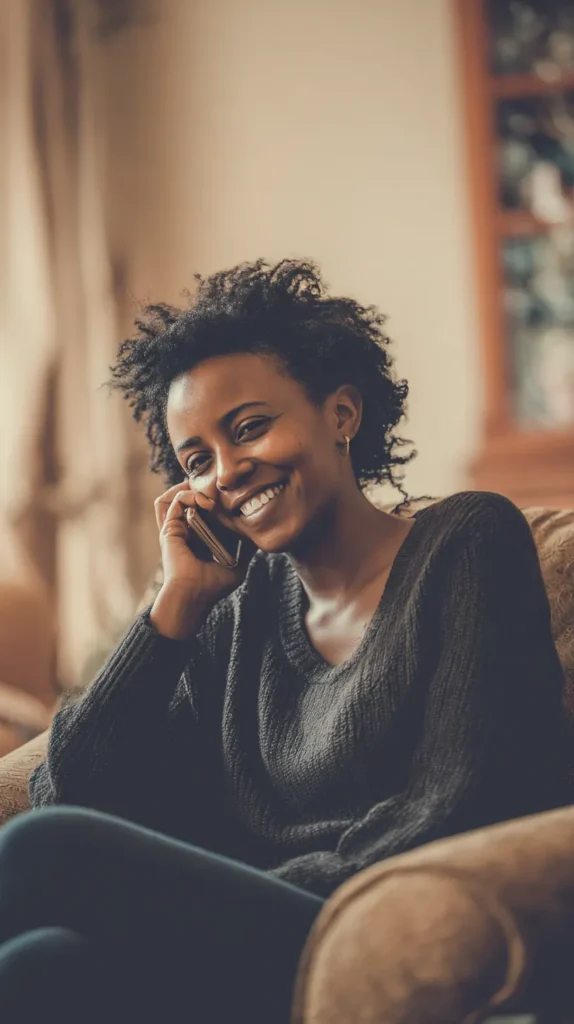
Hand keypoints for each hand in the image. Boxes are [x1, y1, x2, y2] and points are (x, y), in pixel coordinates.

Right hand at [150, 481, 251, 637]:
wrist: (195, 594)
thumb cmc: (213, 586)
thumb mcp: (236, 566)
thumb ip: (245, 550)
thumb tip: (257, 537)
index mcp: (200, 539)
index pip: (205, 511)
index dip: (215, 500)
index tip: (231, 497)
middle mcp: (186, 531)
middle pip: (190, 500)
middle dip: (203, 489)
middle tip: (219, 489)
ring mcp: (176, 528)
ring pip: (178, 496)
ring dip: (194, 489)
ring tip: (211, 496)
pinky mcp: (169, 527)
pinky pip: (175, 501)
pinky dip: (190, 496)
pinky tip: (207, 503)